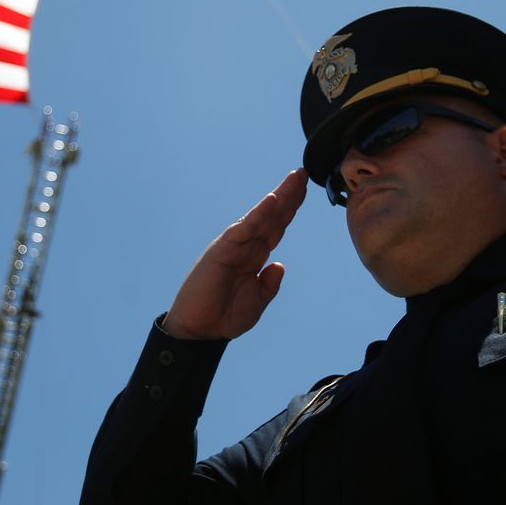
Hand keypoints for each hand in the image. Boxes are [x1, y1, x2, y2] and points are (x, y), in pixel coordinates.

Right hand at [163, 169, 307, 339]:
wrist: (200, 331)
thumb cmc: (224, 316)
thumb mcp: (257, 302)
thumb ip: (269, 285)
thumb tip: (279, 265)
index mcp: (255, 257)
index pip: (276, 227)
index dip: (290, 209)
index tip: (305, 190)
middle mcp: (246, 247)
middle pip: (272, 216)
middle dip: (288, 194)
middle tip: (303, 172)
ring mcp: (234, 246)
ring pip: (261, 216)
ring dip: (279, 197)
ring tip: (294, 179)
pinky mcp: (222, 250)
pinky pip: (244, 228)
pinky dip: (259, 214)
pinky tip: (273, 200)